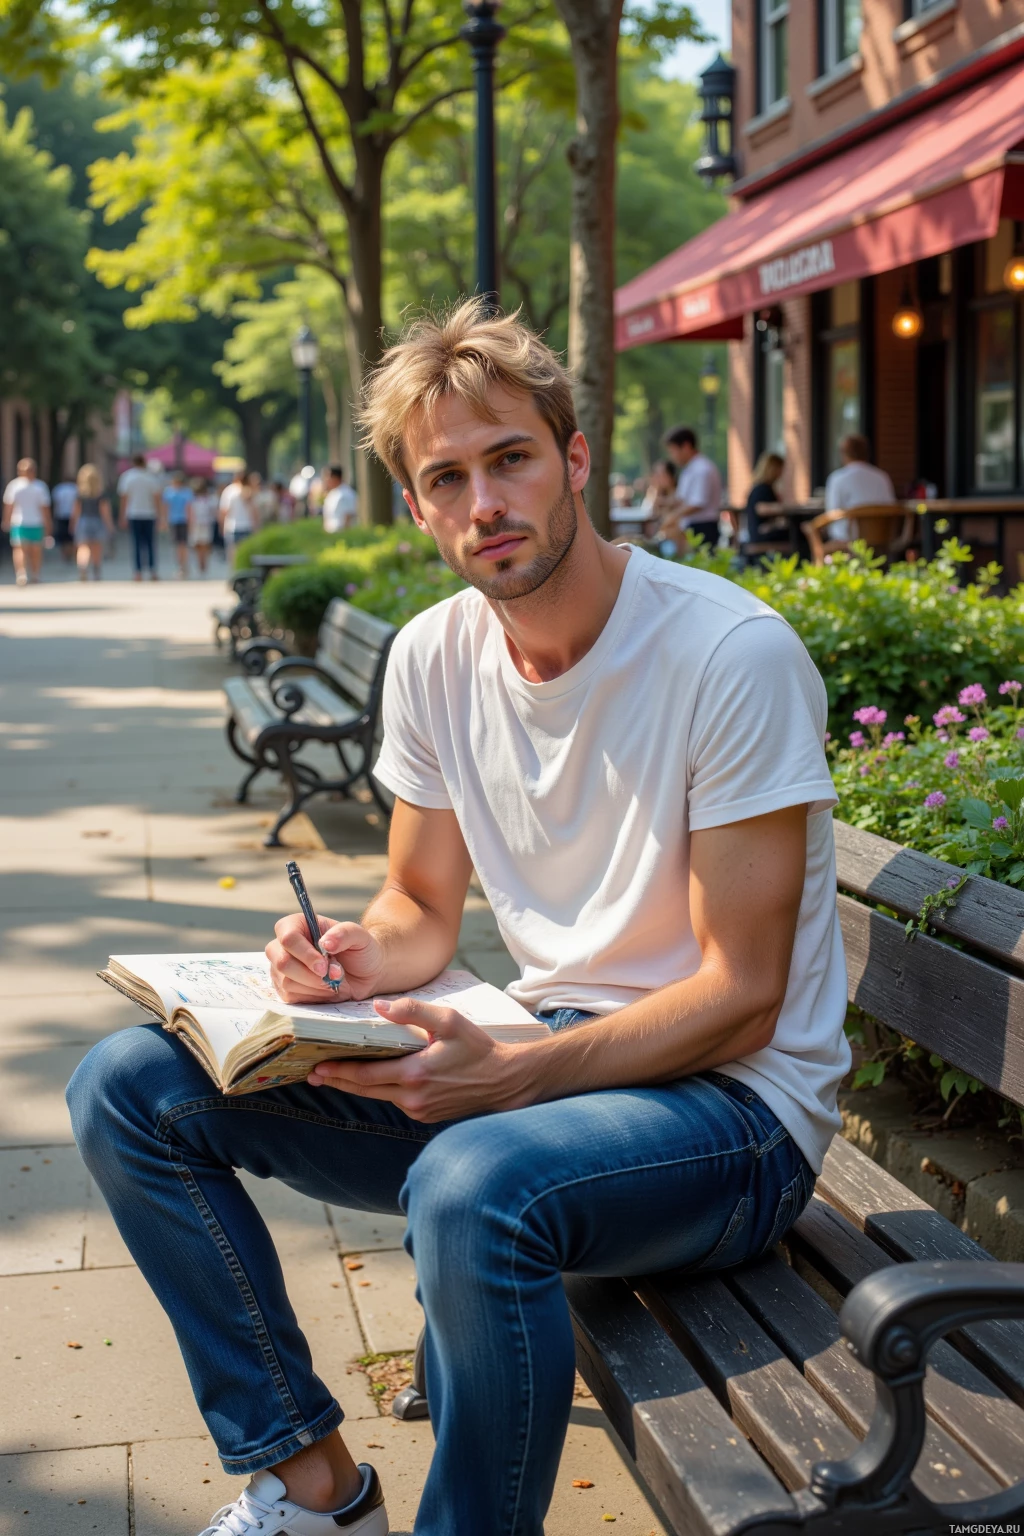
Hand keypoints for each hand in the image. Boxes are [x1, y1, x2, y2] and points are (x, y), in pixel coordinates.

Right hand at [266, 913, 386, 1002]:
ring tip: (333, 980)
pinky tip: (326, 988)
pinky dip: (313, 995)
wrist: (366, 975)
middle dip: (310, 974)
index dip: (305, 954)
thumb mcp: (360, 936)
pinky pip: (291, 996)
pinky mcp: (285, 989)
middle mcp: (284, 945)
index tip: (324, 966)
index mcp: (298, 925)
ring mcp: (282, 968)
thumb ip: (344, 933)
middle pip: (282, 962)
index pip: (288, 938)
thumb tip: (325, 943)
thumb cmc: (361, 950)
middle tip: (333, 975)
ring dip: (316, 985)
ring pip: (287, 982)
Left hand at [307, 998, 532, 1120]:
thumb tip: (379, 1007)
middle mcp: (413, 1098)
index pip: (366, 1075)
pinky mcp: (426, 1115)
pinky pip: (395, 1102)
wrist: (506, 1081)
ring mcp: (419, 1110)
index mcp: (415, 1074)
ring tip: (333, 1077)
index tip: (318, 1067)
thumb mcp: (449, 1021)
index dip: (339, 1071)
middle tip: (313, 1075)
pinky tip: (369, 1081)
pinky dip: (379, 1091)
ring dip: (356, 1087)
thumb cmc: (478, 1048)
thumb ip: (412, 1012)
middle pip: (365, 1090)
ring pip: (378, 1097)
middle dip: (337, 1082)